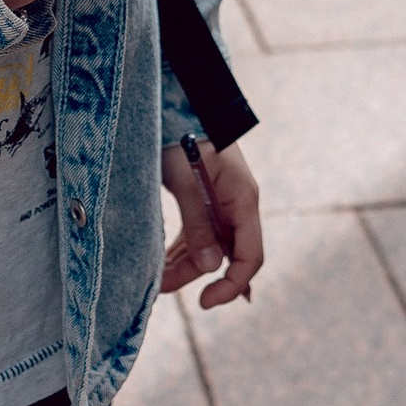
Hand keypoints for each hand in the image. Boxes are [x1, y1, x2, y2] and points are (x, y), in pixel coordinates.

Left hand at [161, 138, 263, 308]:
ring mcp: (222, 204)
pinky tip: (162, 262)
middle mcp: (237, 206)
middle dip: (195, 275)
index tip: (206, 302)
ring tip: (155, 279)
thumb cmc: (185, 137)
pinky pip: (198, 235)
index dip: (232, 285)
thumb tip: (210, 266)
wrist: (178, 103)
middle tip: (159, 287)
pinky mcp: (205, 200)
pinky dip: (182, 250)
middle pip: (225, 256)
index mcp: (243, 200)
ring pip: (209, 248)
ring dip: (185, 265)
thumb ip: (199, 223)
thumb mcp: (187, 181)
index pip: (250, 256)